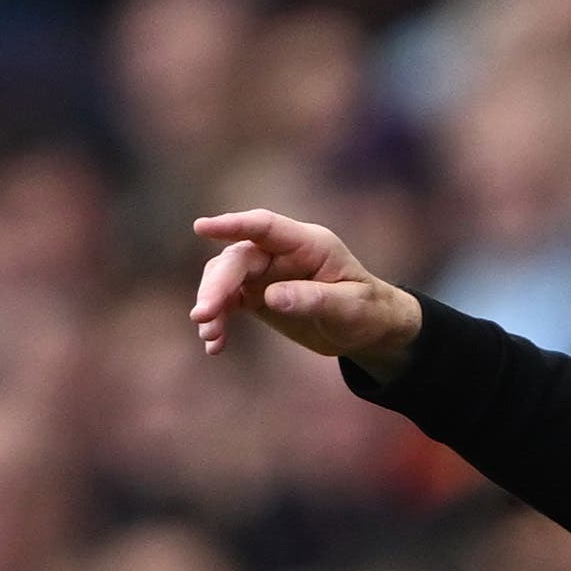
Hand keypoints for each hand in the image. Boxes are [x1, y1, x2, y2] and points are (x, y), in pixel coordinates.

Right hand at [189, 207, 422, 372]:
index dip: (233, 225)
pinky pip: (229, 303)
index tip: (202, 228)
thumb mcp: (350, 307)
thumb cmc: (367, 310)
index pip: (265, 227)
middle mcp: (281, 254)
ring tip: (209, 335)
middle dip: (217, 285)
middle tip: (203, 315)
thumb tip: (270, 297)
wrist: (369, 329)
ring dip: (212, 305)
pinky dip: (219, 321)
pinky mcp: (257, 295)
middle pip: (238, 259)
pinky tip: (214, 345)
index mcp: (308, 244)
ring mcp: (266, 273)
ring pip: (225, 279)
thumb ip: (314, 300)